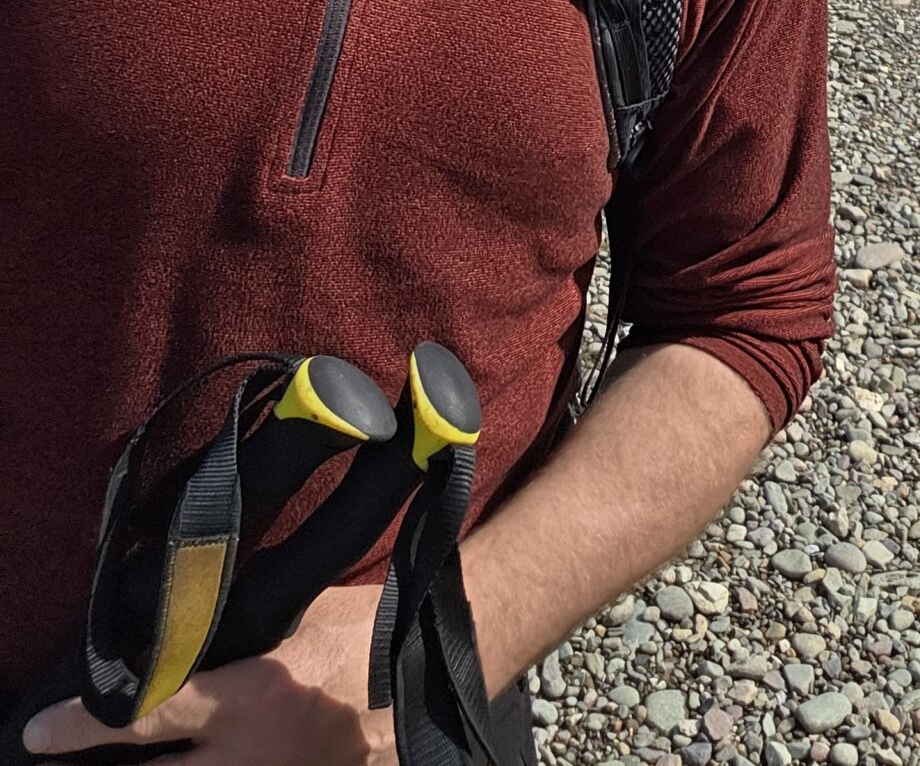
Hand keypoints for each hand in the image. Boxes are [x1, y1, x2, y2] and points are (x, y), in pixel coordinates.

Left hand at [24, 585, 395, 764]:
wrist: (429, 686)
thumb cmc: (369, 636)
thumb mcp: (300, 618)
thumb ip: (241, 632)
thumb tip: (186, 632)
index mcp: (248, 699)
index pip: (146, 720)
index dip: (85, 729)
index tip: (40, 733)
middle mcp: (247, 758)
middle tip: (68, 764)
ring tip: (135, 764)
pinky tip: (204, 763)